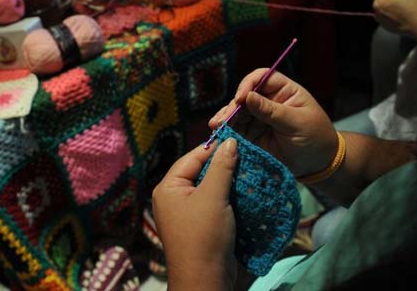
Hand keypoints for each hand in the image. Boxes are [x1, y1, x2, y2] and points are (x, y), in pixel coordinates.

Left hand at [152, 139, 237, 289]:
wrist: (205, 279)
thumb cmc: (204, 235)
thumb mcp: (213, 196)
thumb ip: (221, 167)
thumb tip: (229, 141)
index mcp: (168, 188)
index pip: (191, 158)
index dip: (213, 148)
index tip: (236, 139)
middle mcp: (173, 198)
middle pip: (199, 172)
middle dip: (222, 166)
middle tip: (246, 156)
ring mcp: (186, 213)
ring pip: (209, 188)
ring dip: (228, 182)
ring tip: (248, 172)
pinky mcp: (200, 225)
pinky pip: (214, 204)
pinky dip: (228, 198)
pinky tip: (244, 193)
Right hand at [209, 70, 336, 177]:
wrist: (318, 164)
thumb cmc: (316, 138)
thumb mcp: (297, 123)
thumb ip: (271, 111)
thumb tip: (248, 97)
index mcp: (283, 91)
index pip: (262, 78)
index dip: (249, 84)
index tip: (241, 98)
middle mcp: (268, 101)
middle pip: (244, 96)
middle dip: (233, 106)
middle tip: (225, 119)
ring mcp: (258, 118)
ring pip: (236, 113)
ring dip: (225, 118)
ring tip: (216, 126)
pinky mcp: (252, 134)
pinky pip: (236, 130)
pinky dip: (226, 131)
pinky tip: (219, 134)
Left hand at [373, 0, 416, 40]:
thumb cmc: (416, 6)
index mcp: (378, 1)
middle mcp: (375, 11)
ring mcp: (379, 19)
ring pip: (387, 3)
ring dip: (395, 0)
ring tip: (408, 1)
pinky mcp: (385, 26)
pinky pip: (389, 12)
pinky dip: (395, 9)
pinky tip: (405, 10)